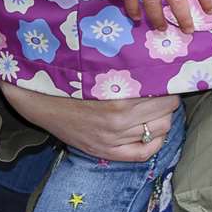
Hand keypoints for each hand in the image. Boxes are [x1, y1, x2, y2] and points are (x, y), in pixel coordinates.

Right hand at [0, 79, 178, 162]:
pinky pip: (143, 153)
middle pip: (166, 111)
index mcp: (120, 97)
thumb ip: (128, 67)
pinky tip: (154, 132)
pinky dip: (155, 143)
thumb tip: (156, 58)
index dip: (170, 83)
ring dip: (162, 118)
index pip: (165, 92)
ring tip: (156, 107)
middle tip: (163, 90)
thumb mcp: (102, 66)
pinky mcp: (106, 151)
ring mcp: (113, 138)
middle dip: (168, 99)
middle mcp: (119, 120)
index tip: (168, 77)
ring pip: (159, 130)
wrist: (41, 98)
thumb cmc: (72, 76)